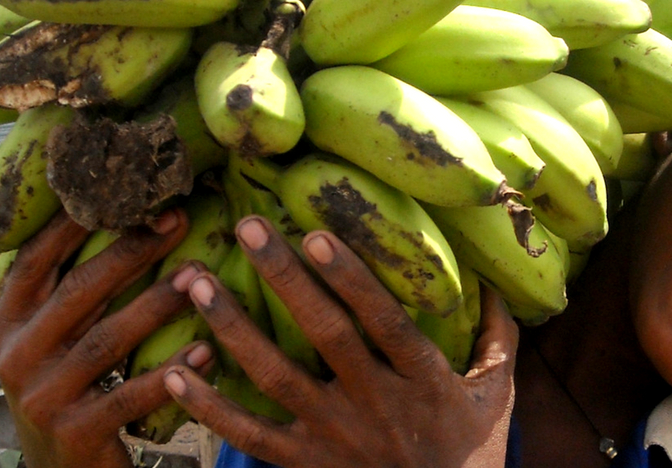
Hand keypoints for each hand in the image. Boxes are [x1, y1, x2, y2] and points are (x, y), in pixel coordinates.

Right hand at [0, 209, 214, 467]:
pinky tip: (205, 351)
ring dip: (156, 305)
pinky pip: (127, 397)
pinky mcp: (74, 431)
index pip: (38, 260)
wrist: (61, 466)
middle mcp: (16, 354)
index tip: (132, 194)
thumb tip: (128, 213)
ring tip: (198, 278)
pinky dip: (168, 373)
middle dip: (131, 252)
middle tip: (178, 221)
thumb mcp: (54, 334)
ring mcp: (42, 395)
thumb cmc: (69, 383)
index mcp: (8, 320)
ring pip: (105, 341)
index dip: (79, 225)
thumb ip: (73, 287)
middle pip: (78, 292)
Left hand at [164, 216, 519, 467]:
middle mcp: (375, 404)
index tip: (318, 235)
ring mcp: (334, 436)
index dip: (352, 280)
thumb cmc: (470, 452)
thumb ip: (497, 337)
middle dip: (285, 279)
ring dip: (234, 328)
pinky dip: (208, 406)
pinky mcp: (303, 464)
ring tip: (196, 282)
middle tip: (251, 228)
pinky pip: (249, 434)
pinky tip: (172, 370)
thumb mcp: (496, 394)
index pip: (385, 323)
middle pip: (325, 336)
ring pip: (277, 377)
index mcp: (424, 381)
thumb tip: (499, 280)